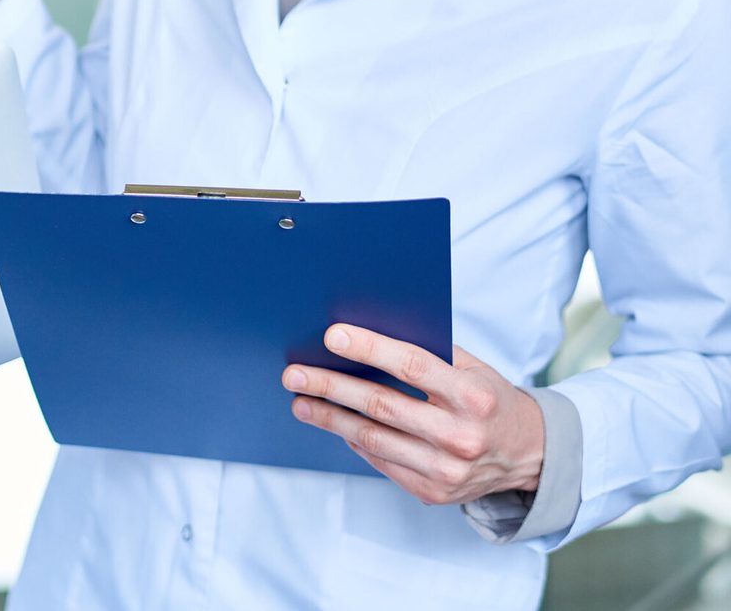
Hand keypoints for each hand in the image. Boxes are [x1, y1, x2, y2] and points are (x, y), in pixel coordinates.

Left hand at [283, 324, 545, 504]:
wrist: (530, 454)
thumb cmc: (491, 399)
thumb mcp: (473, 368)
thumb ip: (430, 352)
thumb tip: (366, 332)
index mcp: (473, 396)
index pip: (413, 366)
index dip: (370, 349)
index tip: (331, 337)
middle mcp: (461, 436)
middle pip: (383, 406)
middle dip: (332, 387)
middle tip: (294, 374)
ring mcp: (447, 470)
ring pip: (374, 439)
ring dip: (330, 418)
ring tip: (300, 402)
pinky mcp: (434, 492)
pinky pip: (382, 461)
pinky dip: (355, 441)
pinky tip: (335, 424)